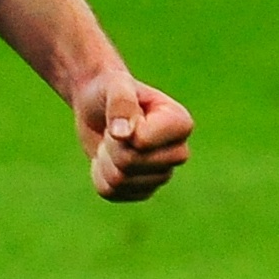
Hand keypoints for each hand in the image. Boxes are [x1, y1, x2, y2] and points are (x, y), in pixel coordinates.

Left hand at [75, 74, 193, 201]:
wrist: (98, 106)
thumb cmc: (111, 89)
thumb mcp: (114, 86)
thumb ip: (121, 104)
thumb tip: (124, 134)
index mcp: (180, 123)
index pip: (142, 143)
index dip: (123, 131)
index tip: (126, 116)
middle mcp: (178, 152)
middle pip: (131, 164)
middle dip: (112, 146)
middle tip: (115, 129)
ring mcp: (161, 174)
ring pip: (120, 182)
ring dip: (105, 160)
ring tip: (111, 141)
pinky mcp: (143, 190)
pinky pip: (112, 193)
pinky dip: (99, 175)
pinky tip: (107, 158)